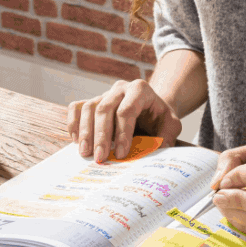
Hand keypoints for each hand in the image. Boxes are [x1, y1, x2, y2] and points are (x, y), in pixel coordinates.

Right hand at [66, 79, 182, 162]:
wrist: (151, 108)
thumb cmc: (160, 117)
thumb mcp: (171, 124)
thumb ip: (167, 137)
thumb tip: (157, 153)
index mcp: (140, 90)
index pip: (126, 111)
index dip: (122, 133)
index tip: (121, 154)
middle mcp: (120, 88)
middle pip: (104, 109)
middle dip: (101, 136)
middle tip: (100, 158)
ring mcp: (104, 94)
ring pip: (88, 108)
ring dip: (85, 132)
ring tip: (85, 153)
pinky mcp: (93, 101)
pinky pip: (76, 107)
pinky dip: (73, 123)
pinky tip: (76, 140)